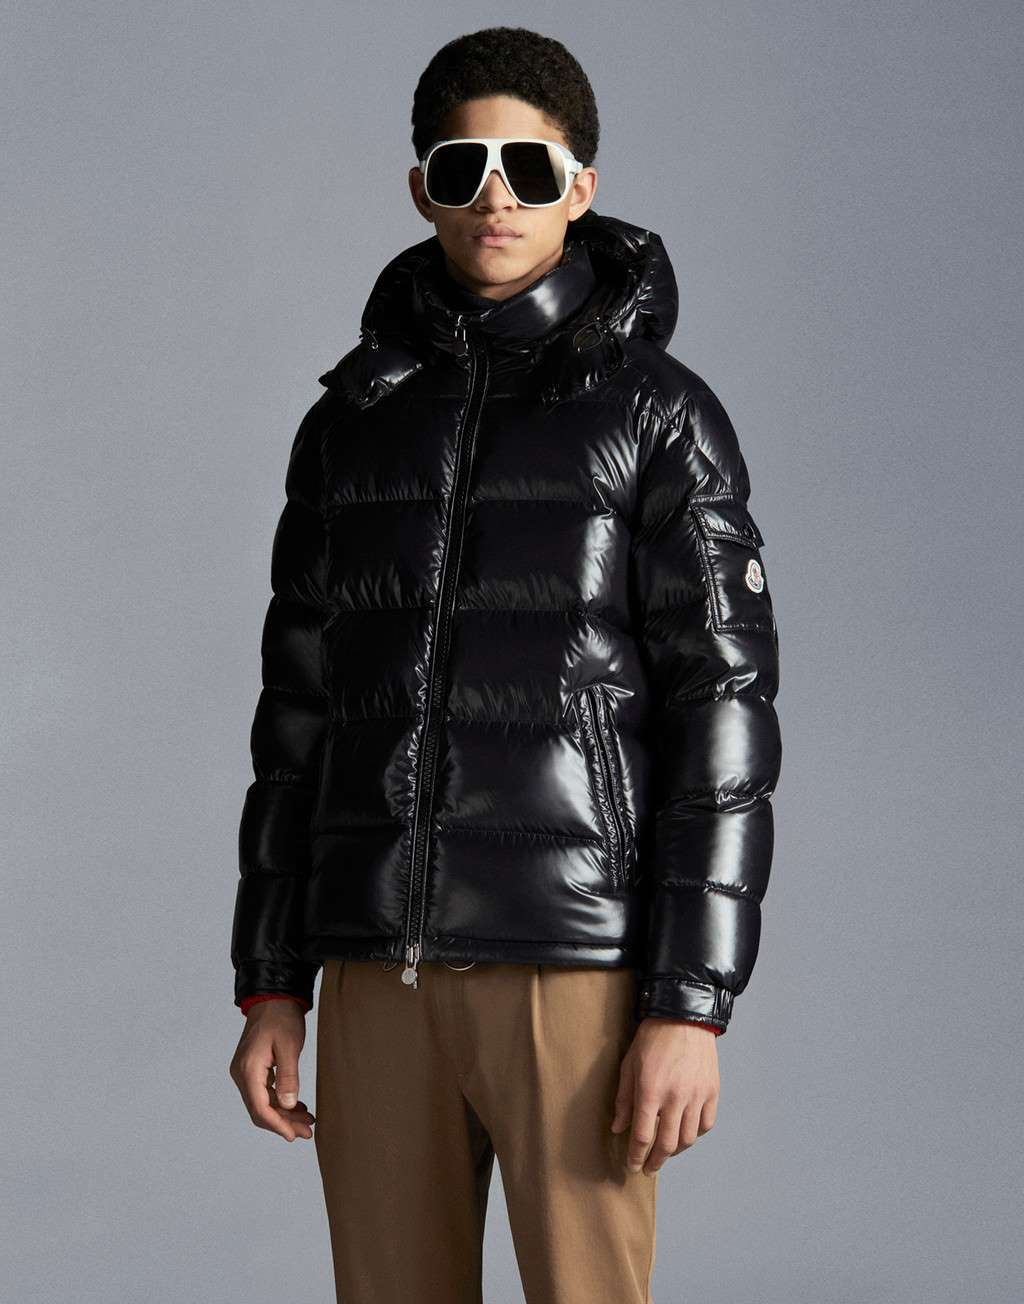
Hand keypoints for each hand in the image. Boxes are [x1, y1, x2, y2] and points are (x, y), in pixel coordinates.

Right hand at [229, 1001, 315, 1141]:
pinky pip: (264, 1092)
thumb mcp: (289, 1046)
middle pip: (260, 1109)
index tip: (294, 1136)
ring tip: (307, 1122)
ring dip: (284, 1114)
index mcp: (248, 1069)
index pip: (259, 1108)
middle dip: (283, 1123)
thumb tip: (287, 1106)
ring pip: (263, 1103)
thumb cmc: (282, 1017)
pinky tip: (298, 1107)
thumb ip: (288, 1077)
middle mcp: (241, 1074)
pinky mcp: (252, 1069)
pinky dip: (280, 1101)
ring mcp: (245, 1072)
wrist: (273, 998)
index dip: (277, 1125)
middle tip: (307, 1132)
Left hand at [611, 1018, 719, 1173]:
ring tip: (666, 1153)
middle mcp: (676, 1097)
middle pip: (667, 1144)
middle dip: (655, 1161)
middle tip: (648, 1168)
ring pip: (688, 1138)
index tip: (632, 1166)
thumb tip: (618, 1128)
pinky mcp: (712, 1091)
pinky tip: (686, 1134)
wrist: (683, 1016)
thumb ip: (624, 1099)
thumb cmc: (652, 1038)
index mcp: (651, 1091)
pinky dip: (695, 1134)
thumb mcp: (630, 1065)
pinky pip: (706, 1124)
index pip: (642, 1136)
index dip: (636, 1156)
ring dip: (675, 1152)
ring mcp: (697, 1095)